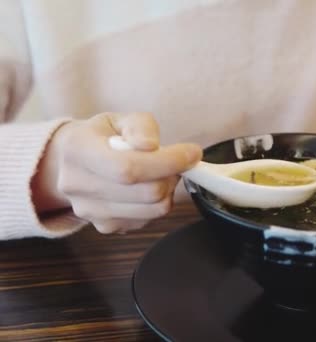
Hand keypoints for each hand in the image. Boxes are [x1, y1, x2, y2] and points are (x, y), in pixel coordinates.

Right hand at [32, 112, 201, 233]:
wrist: (69, 161)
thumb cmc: (101, 137)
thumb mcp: (119, 119)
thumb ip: (140, 126)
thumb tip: (151, 146)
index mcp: (78, 150)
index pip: (128, 167)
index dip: (167, 162)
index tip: (192, 152)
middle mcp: (78, 185)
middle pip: (146, 192)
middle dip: (172, 175)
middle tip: (175, 162)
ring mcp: (90, 211)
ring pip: (152, 210)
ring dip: (168, 191)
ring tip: (160, 174)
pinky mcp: (104, 226)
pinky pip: (147, 220)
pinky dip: (156, 204)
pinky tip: (145, 189)